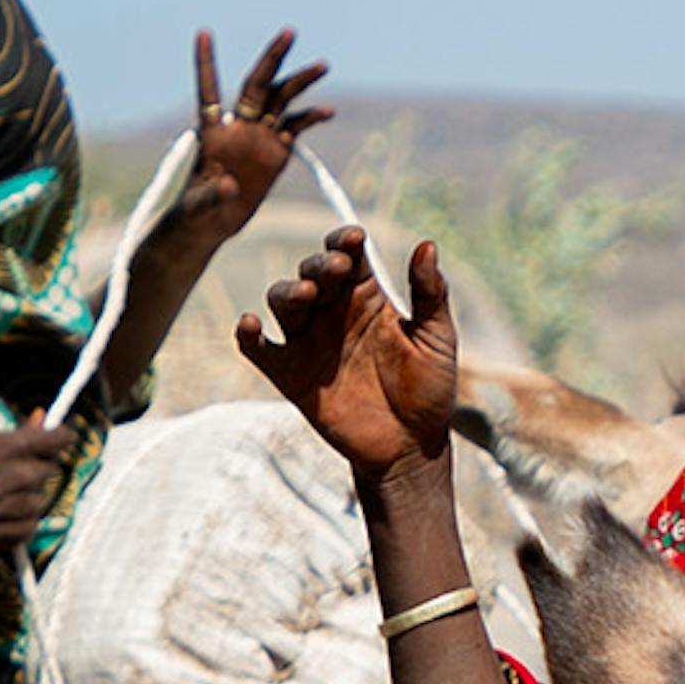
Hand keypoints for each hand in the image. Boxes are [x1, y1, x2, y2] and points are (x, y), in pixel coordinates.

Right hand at [0, 418, 77, 556]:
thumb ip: (14, 431)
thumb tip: (41, 418)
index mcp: (11, 450)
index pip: (60, 438)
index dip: (59, 436)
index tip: (56, 437)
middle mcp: (23, 478)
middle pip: (48, 466)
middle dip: (32, 465)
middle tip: (4, 471)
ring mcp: (24, 508)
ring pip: (40, 494)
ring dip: (25, 492)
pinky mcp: (21, 533)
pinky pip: (33, 519)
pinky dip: (19, 516)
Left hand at [172, 25, 337, 237]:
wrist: (213, 222)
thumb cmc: (197, 212)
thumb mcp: (200, 206)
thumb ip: (213, 194)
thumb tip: (229, 185)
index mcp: (212, 132)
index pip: (208, 90)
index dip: (205, 63)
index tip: (203, 33)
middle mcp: (237, 126)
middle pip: (256, 84)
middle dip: (272, 58)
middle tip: (289, 32)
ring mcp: (258, 136)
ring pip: (281, 99)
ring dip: (300, 81)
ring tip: (322, 66)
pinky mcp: (276, 150)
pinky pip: (296, 127)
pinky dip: (311, 117)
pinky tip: (327, 111)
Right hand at [237, 227, 466, 479]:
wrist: (411, 445)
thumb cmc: (429, 388)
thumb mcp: (437, 339)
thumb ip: (431, 293)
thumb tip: (427, 245)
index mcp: (366, 296)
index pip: (348, 255)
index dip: (345, 241)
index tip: (355, 238)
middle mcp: (332, 311)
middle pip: (312, 272)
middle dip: (319, 265)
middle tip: (336, 269)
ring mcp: (308, 341)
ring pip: (283, 301)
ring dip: (289, 292)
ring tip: (308, 295)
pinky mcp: (289, 373)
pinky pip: (258, 350)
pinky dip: (247, 336)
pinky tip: (251, 325)